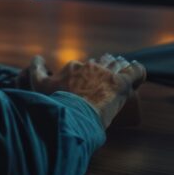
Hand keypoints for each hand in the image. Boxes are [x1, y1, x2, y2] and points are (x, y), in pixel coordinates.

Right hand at [17, 53, 145, 128]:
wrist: (72, 116)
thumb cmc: (56, 103)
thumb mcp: (39, 85)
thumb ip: (35, 71)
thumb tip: (37, 58)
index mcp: (74, 66)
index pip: (85, 65)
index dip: (87, 72)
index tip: (89, 81)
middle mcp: (91, 66)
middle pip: (102, 63)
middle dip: (105, 67)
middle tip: (107, 78)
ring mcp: (107, 74)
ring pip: (118, 65)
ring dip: (121, 67)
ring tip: (123, 72)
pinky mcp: (121, 84)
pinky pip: (136, 71)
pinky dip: (138, 71)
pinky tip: (138, 72)